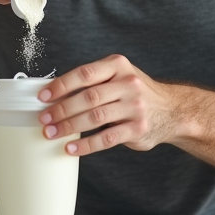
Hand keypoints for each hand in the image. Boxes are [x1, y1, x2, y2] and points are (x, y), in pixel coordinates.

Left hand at [36, 54, 180, 155]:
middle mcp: (128, 84)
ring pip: (95, 118)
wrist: (172, 110)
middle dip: (61, 109)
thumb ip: (93, 82)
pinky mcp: (137, 129)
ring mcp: (135, 107)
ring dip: (69, 127)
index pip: (85, 74)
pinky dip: (86, 145)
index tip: (43, 96)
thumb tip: (54, 94)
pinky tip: (71, 148)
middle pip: (88, 97)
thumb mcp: (119, 76)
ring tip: (51, 133)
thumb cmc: (135, 92)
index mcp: (118, 66)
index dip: (61, 85)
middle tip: (43, 119)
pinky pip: (107, 139)